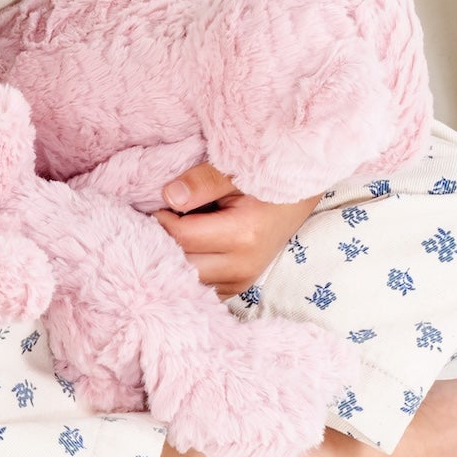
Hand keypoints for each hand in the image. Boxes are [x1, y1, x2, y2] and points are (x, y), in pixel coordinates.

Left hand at [155, 162, 323, 299]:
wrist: (298, 199)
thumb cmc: (266, 179)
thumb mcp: (237, 170)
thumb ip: (203, 181)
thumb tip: (169, 196)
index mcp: (243, 236)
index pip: (183, 236)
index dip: (163, 219)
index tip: (158, 204)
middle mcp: (242, 267)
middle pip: (181, 264)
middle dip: (164, 242)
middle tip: (159, 219)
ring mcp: (241, 281)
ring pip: (188, 280)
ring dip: (175, 258)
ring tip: (173, 233)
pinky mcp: (238, 286)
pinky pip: (201, 286)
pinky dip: (188, 270)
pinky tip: (187, 249)